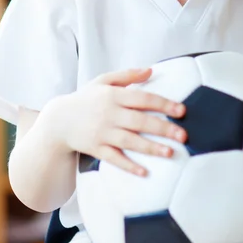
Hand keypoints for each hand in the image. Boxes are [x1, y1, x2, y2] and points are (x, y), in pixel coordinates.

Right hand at [59, 68, 187, 176]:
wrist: (58, 120)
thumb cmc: (86, 98)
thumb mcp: (103, 80)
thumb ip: (127, 75)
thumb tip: (151, 70)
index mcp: (113, 95)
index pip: (143, 99)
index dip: (163, 104)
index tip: (182, 111)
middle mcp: (109, 114)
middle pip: (140, 121)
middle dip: (163, 128)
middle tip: (184, 135)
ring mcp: (102, 133)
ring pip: (130, 141)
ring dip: (151, 148)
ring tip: (170, 153)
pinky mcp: (96, 149)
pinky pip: (114, 159)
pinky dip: (129, 166)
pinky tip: (145, 172)